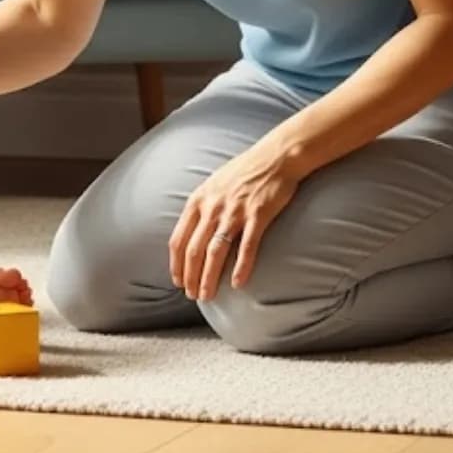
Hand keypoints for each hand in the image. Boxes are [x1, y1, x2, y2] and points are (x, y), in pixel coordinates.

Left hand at [168, 149, 302, 301]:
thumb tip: (192, 234)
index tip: (178, 281)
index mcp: (198, 200)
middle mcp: (212, 207)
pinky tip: (237, 283)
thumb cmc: (245, 172)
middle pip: (194, 250)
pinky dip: (241, 267)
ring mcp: (235, 211)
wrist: (275, 156)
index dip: (177, 264)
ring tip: (208, 295)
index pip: (179, 239)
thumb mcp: (213, 185)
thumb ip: (201, 208)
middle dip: (190, 277)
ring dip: (209, 277)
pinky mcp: (258, 215)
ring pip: (215, 252)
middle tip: (193, 296)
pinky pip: (247, 246)